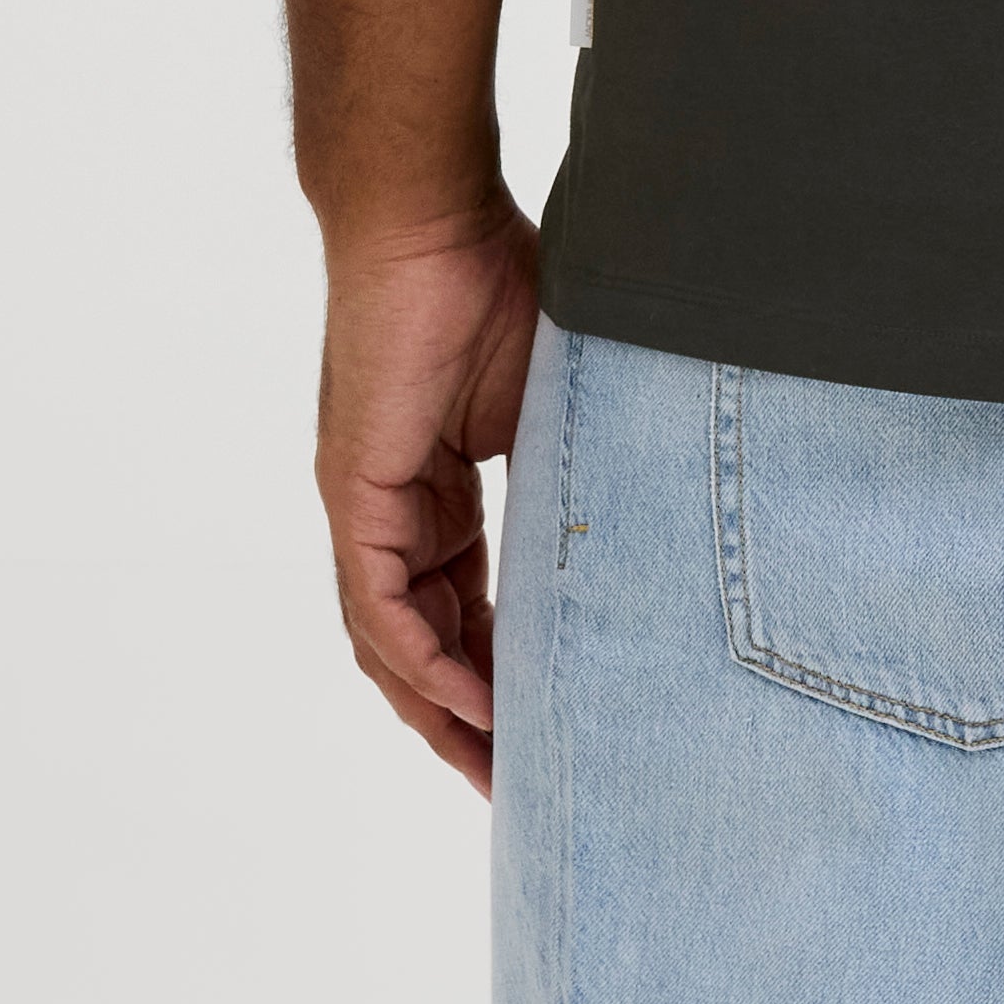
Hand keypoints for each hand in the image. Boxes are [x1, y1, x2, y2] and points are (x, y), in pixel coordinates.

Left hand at [317, 193, 547, 794]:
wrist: (434, 217)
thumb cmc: (501, 282)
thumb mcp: (556, 408)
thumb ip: (576, 475)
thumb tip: (648, 517)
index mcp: (433, 493)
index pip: (461, 612)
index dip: (499, 677)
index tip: (548, 732)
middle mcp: (389, 511)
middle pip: (419, 647)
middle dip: (467, 722)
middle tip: (518, 785)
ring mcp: (365, 506)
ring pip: (392, 643)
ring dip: (442, 712)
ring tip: (495, 770)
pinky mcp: (355, 493)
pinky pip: (380, 607)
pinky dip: (424, 663)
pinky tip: (471, 705)